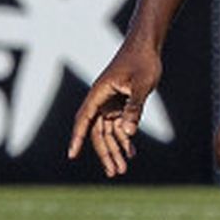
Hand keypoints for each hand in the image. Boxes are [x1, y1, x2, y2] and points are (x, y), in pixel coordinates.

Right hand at [67, 41, 161, 177]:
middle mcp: (101, 100)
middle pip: (98, 132)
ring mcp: (110, 103)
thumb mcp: (141, 85)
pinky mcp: (120, 104)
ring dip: (115, 149)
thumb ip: (135, 108)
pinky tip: (131, 153)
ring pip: (108, 132)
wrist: (147, 46)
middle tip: (115, 172)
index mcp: (99, 93)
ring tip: (123, 169)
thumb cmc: (143, 61)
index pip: (85, 119)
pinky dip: (125, 138)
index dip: (77, 138)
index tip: (72, 154)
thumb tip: (128, 132)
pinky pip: (118, 126)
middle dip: (106, 153)